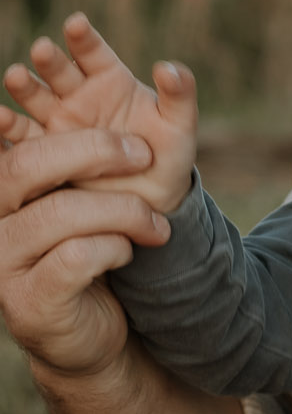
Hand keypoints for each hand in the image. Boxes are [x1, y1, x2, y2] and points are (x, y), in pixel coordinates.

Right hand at [0, 123, 171, 376]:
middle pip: (25, 167)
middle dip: (91, 150)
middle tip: (142, 152)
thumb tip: (155, 79)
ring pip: (56, 214)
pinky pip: (73, 258)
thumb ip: (95, 156)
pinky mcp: (28, 302)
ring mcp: (3, 262)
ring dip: (120, 212)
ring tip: (154, 226)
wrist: (96, 334)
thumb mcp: (95, 200)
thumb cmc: (98, 254)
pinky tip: (127, 252)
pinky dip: (112, 248)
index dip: (32, 122)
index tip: (72, 102)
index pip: (14, 144)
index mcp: (6, 189)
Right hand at [4, 13, 197, 215]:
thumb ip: (179, 95)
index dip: (84, 38)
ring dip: (25, 86)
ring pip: (37, 98)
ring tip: (16, 76)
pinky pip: (26, 137)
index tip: (76, 24)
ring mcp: (59, 121)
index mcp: (109, 79)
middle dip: (50, 59)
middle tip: (43, 50)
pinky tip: (0, 119)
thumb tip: (170, 68)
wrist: (150, 198)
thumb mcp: (179, 125)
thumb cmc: (167, 154)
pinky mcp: (47, 150)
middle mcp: (79, 95)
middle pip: (59, 71)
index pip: (93, 53)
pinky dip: (10, 127)